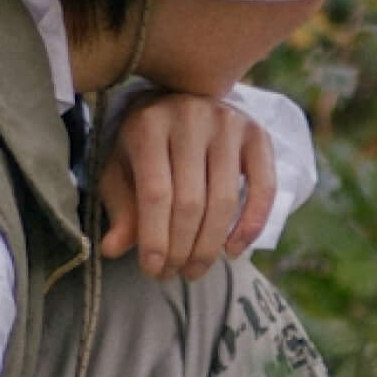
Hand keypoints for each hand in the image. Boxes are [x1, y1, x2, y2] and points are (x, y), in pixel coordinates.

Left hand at [96, 91, 276, 280]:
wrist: (181, 102)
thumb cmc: (146, 145)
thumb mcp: (122, 172)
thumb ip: (121, 209)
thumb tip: (113, 249)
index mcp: (149, 124)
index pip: (155, 194)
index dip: (155, 238)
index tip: (153, 270)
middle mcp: (191, 117)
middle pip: (191, 201)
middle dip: (182, 248)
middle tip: (174, 274)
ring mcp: (229, 123)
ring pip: (225, 200)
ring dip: (210, 245)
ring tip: (195, 269)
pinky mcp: (257, 133)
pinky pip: (263, 187)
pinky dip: (251, 225)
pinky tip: (233, 250)